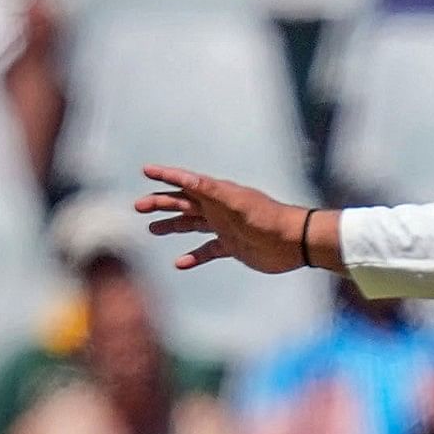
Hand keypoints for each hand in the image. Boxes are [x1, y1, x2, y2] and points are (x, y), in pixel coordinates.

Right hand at [137, 165, 325, 273]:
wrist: (294, 242)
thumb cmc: (269, 219)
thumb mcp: (239, 203)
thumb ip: (213, 191)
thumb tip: (187, 179)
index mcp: (218, 195)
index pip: (186, 182)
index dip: (166, 176)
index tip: (146, 170)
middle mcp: (219, 209)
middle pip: (184, 203)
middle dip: (161, 203)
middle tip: (139, 207)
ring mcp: (224, 227)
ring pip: (192, 225)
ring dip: (172, 225)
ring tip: (152, 230)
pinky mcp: (232, 246)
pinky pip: (207, 251)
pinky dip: (193, 256)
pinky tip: (180, 263)